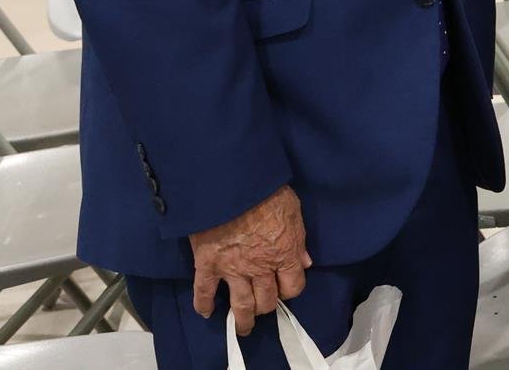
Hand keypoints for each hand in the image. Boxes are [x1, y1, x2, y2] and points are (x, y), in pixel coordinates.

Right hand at [189, 184, 310, 334]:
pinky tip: (206, 312)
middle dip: (267, 306)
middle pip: (267, 301)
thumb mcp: (294, 211)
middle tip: (263, 306)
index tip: (285, 287)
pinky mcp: (207, 264)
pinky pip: (203, 292)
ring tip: (242, 326)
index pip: (293, 287)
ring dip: (242, 319)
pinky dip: (203, 305)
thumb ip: (299, 239)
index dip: (290, 290)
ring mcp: (232, 269)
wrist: (231, 183)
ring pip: (240, 305)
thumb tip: (305, 261)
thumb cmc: (267, 191)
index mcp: (284, 254)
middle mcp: (260, 268)